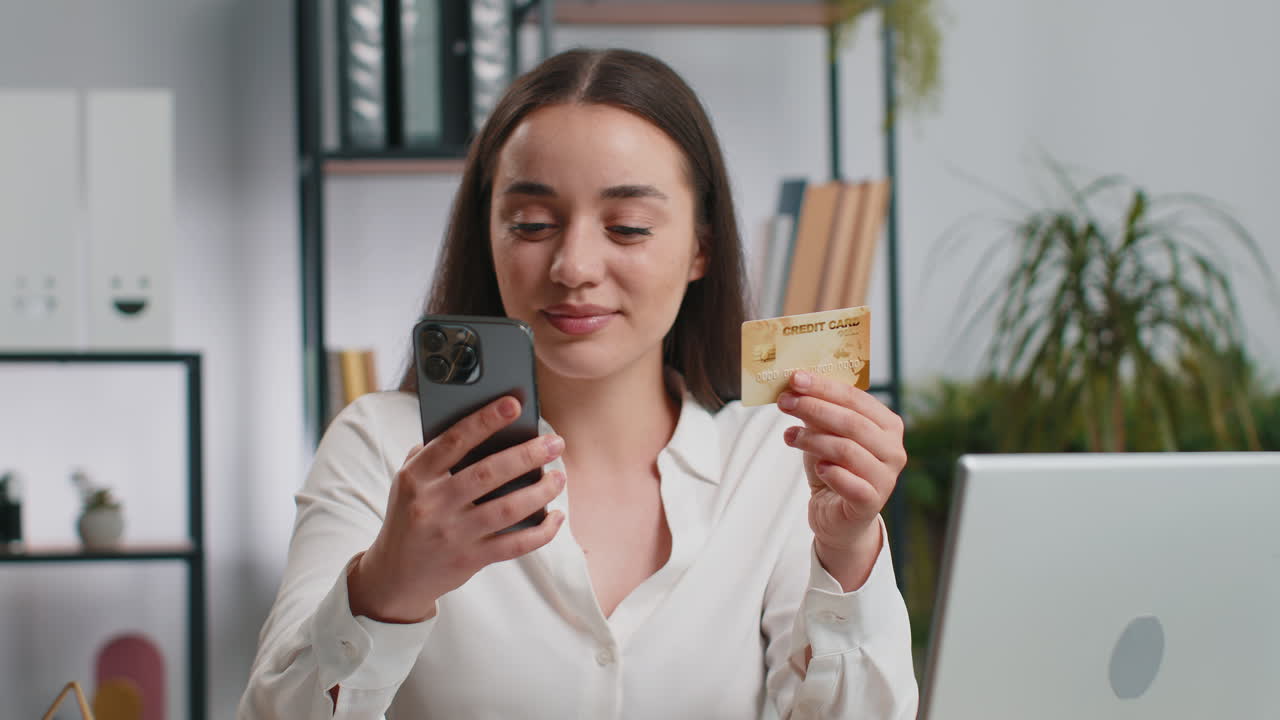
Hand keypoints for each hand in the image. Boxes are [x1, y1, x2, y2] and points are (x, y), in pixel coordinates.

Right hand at [348, 395, 565, 622]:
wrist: (395, 574)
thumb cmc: (411, 515)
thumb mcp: (408, 481)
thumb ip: (433, 454)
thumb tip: (483, 425)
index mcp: (416, 477)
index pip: (454, 441)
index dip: (485, 420)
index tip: (514, 404)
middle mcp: (432, 504)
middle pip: (488, 473)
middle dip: (527, 455)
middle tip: (555, 443)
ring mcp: (452, 534)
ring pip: (507, 509)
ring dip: (540, 492)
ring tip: (559, 477)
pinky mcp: (469, 559)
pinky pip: (514, 545)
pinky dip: (541, 532)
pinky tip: (556, 516)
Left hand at [777, 371, 906, 589]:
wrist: (836, 515)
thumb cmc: (832, 467)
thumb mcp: (824, 435)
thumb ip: (818, 413)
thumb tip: (795, 387)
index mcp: (888, 425)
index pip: (856, 398)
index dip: (824, 387)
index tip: (795, 379)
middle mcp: (893, 449)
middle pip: (851, 421)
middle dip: (814, 408)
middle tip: (785, 402)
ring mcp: (886, 477)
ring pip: (847, 449)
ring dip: (813, 439)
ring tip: (789, 436)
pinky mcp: (872, 503)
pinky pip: (851, 483)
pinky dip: (831, 472)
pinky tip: (817, 468)